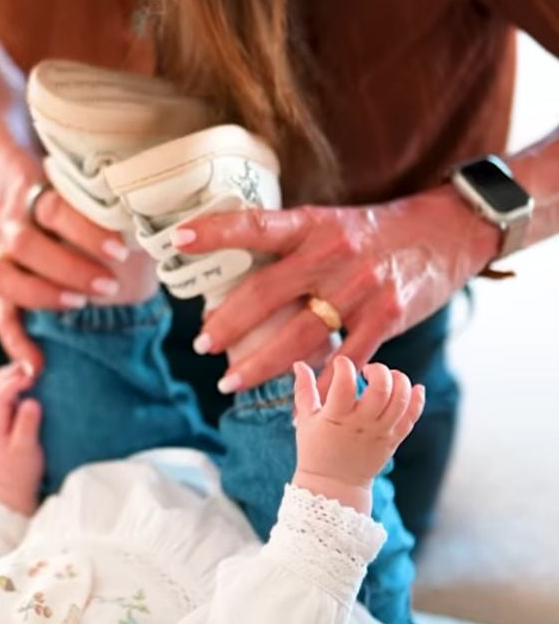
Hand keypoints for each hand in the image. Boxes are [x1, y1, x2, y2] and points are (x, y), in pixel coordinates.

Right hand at [0, 159, 129, 373]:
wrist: (42, 209)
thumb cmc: (86, 208)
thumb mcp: (102, 202)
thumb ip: (121, 211)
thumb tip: (164, 223)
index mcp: (39, 196)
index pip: (53, 208)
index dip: (85, 231)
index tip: (120, 251)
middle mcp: (13, 224)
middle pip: (23, 243)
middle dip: (68, 267)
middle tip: (109, 287)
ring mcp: (1, 256)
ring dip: (41, 293)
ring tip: (78, 305)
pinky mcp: (1, 289)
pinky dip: (15, 341)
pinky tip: (36, 364)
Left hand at [0, 363, 43, 514]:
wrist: (9, 487)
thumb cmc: (21, 470)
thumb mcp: (26, 451)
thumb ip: (27, 426)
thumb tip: (32, 401)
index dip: (14, 382)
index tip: (33, 375)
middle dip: (10, 372)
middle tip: (33, 365)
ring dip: (7, 373)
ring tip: (28, 368)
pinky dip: (7, 380)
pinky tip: (22, 377)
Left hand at [177, 186, 498, 389]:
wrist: (447, 232)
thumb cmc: (372, 230)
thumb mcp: (328, 222)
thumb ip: (288, 244)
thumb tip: (231, 266)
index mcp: (312, 225)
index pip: (257, 225)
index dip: (216, 231)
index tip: (177, 238)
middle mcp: (333, 255)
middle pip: (266, 293)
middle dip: (226, 324)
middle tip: (200, 344)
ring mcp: (361, 289)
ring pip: (298, 336)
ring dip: (259, 364)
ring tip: (229, 381)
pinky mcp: (387, 318)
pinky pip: (344, 360)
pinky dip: (317, 384)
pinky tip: (292, 401)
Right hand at [291, 356, 425, 513]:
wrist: (334, 484)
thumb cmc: (316, 449)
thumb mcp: (305, 419)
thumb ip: (304, 389)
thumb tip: (299, 364)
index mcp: (336, 417)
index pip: (345, 382)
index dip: (344, 366)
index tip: (340, 364)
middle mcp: (362, 424)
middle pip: (381, 388)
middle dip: (378, 370)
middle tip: (368, 371)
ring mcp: (381, 433)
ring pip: (401, 400)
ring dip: (399, 380)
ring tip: (388, 377)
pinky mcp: (393, 440)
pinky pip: (412, 418)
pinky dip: (418, 400)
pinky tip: (415, 387)